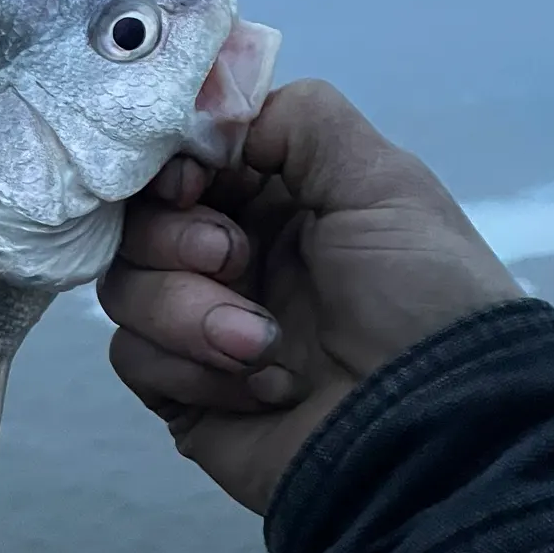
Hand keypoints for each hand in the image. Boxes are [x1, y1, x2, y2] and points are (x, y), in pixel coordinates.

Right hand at [100, 80, 523, 514]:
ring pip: (123, 286)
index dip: (169, 164)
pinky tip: (259, 388)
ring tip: (263, 345)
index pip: (180, 160)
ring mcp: (196, 324)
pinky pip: (133, 355)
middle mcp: (230, 254)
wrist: (430, 435)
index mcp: (275, 199)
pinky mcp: (179, 389)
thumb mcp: (384, 182)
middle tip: (233, 259)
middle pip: (135, 219)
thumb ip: (299, 120)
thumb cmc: (418, 298)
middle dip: (176, 238)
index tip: (190, 181)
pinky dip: (191, 368)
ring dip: (188, 312)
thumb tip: (211, 117)